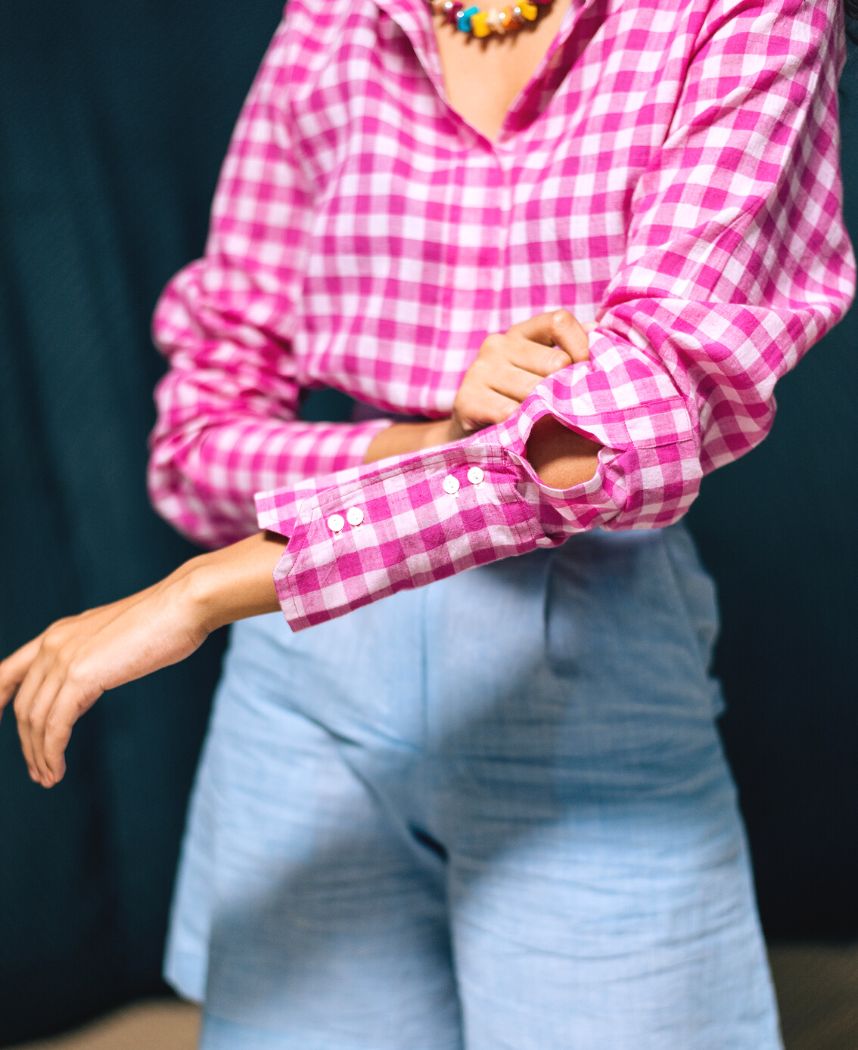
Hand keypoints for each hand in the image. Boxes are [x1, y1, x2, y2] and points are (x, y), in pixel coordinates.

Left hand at [0, 568, 208, 788]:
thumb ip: (90, 661)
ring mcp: (64, 659)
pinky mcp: (81, 677)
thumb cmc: (162, 620)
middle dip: (26, 744)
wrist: (182, 605)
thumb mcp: (114, 640)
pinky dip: (52, 753)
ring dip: (39, 755)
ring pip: (35, 720)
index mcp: (58, 633)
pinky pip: (55, 726)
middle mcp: (52, 644)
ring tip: (49, 778)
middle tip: (39, 771)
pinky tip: (57, 770)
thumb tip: (80, 692)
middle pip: (24, 705)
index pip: (8, 670)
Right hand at [446, 309, 593, 440]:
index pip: (559, 322)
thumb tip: (598, 332)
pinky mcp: (467, 399)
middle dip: (565, 389)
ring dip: (545, 412)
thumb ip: (569, 352)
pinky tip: (523, 433)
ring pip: (535, 391)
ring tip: (546, 424)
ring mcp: (479, 370)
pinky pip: (511, 413)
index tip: (588, 373)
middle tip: (567, 410)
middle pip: (554, 362)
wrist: (472, 436)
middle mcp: (497, 345)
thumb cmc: (517, 403)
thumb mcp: (542, 374)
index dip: (582, 346)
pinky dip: (523, 427)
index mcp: (519, 333)